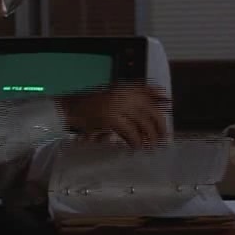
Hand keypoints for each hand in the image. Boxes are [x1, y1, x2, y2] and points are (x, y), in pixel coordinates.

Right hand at [54, 81, 170, 148]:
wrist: (65, 109)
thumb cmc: (86, 106)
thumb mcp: (109, 97)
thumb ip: (127, 100)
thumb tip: (151, 103)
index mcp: (122, 87)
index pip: (147, 90)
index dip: (160, 97)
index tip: (169, 104)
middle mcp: (122, 93)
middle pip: (150, 110)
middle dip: (160, 125)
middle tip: (163, 138)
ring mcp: (117, 105)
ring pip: (143, 122)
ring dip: (150, 136)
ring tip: (151, 146)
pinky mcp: (111, 118)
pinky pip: (130, 132)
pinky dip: (135, 142)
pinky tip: (136, 147)